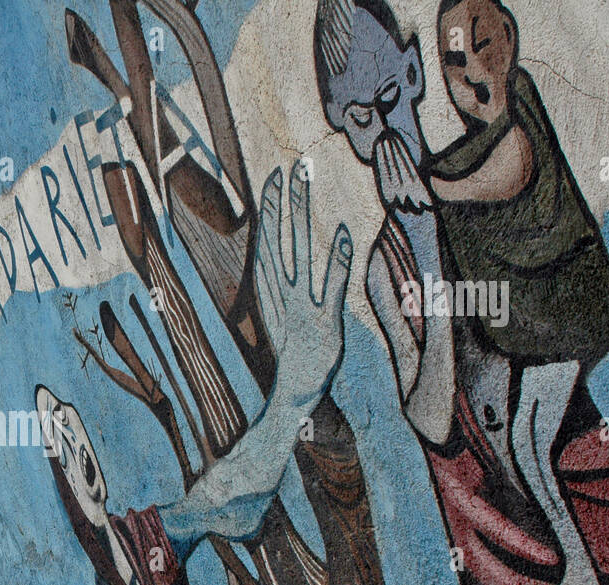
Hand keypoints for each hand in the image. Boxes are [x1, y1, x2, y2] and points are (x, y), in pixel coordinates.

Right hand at [253, 162, 352, 404]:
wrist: (294, 394)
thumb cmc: (294, 354)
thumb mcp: (282, 315)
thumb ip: (280, 288)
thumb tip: (278, 264)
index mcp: (271, 292)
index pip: (267, 242)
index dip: (270, 209)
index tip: (274, 177)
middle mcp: (282, 294)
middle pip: (280, 240)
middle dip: (285, 202)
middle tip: (292, 166)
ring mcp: (301, 307)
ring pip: (299, 253)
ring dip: (302, 215)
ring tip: (307, 184)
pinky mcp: (322, 322)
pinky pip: (330, 286)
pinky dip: (334, 260)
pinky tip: (341, 232)